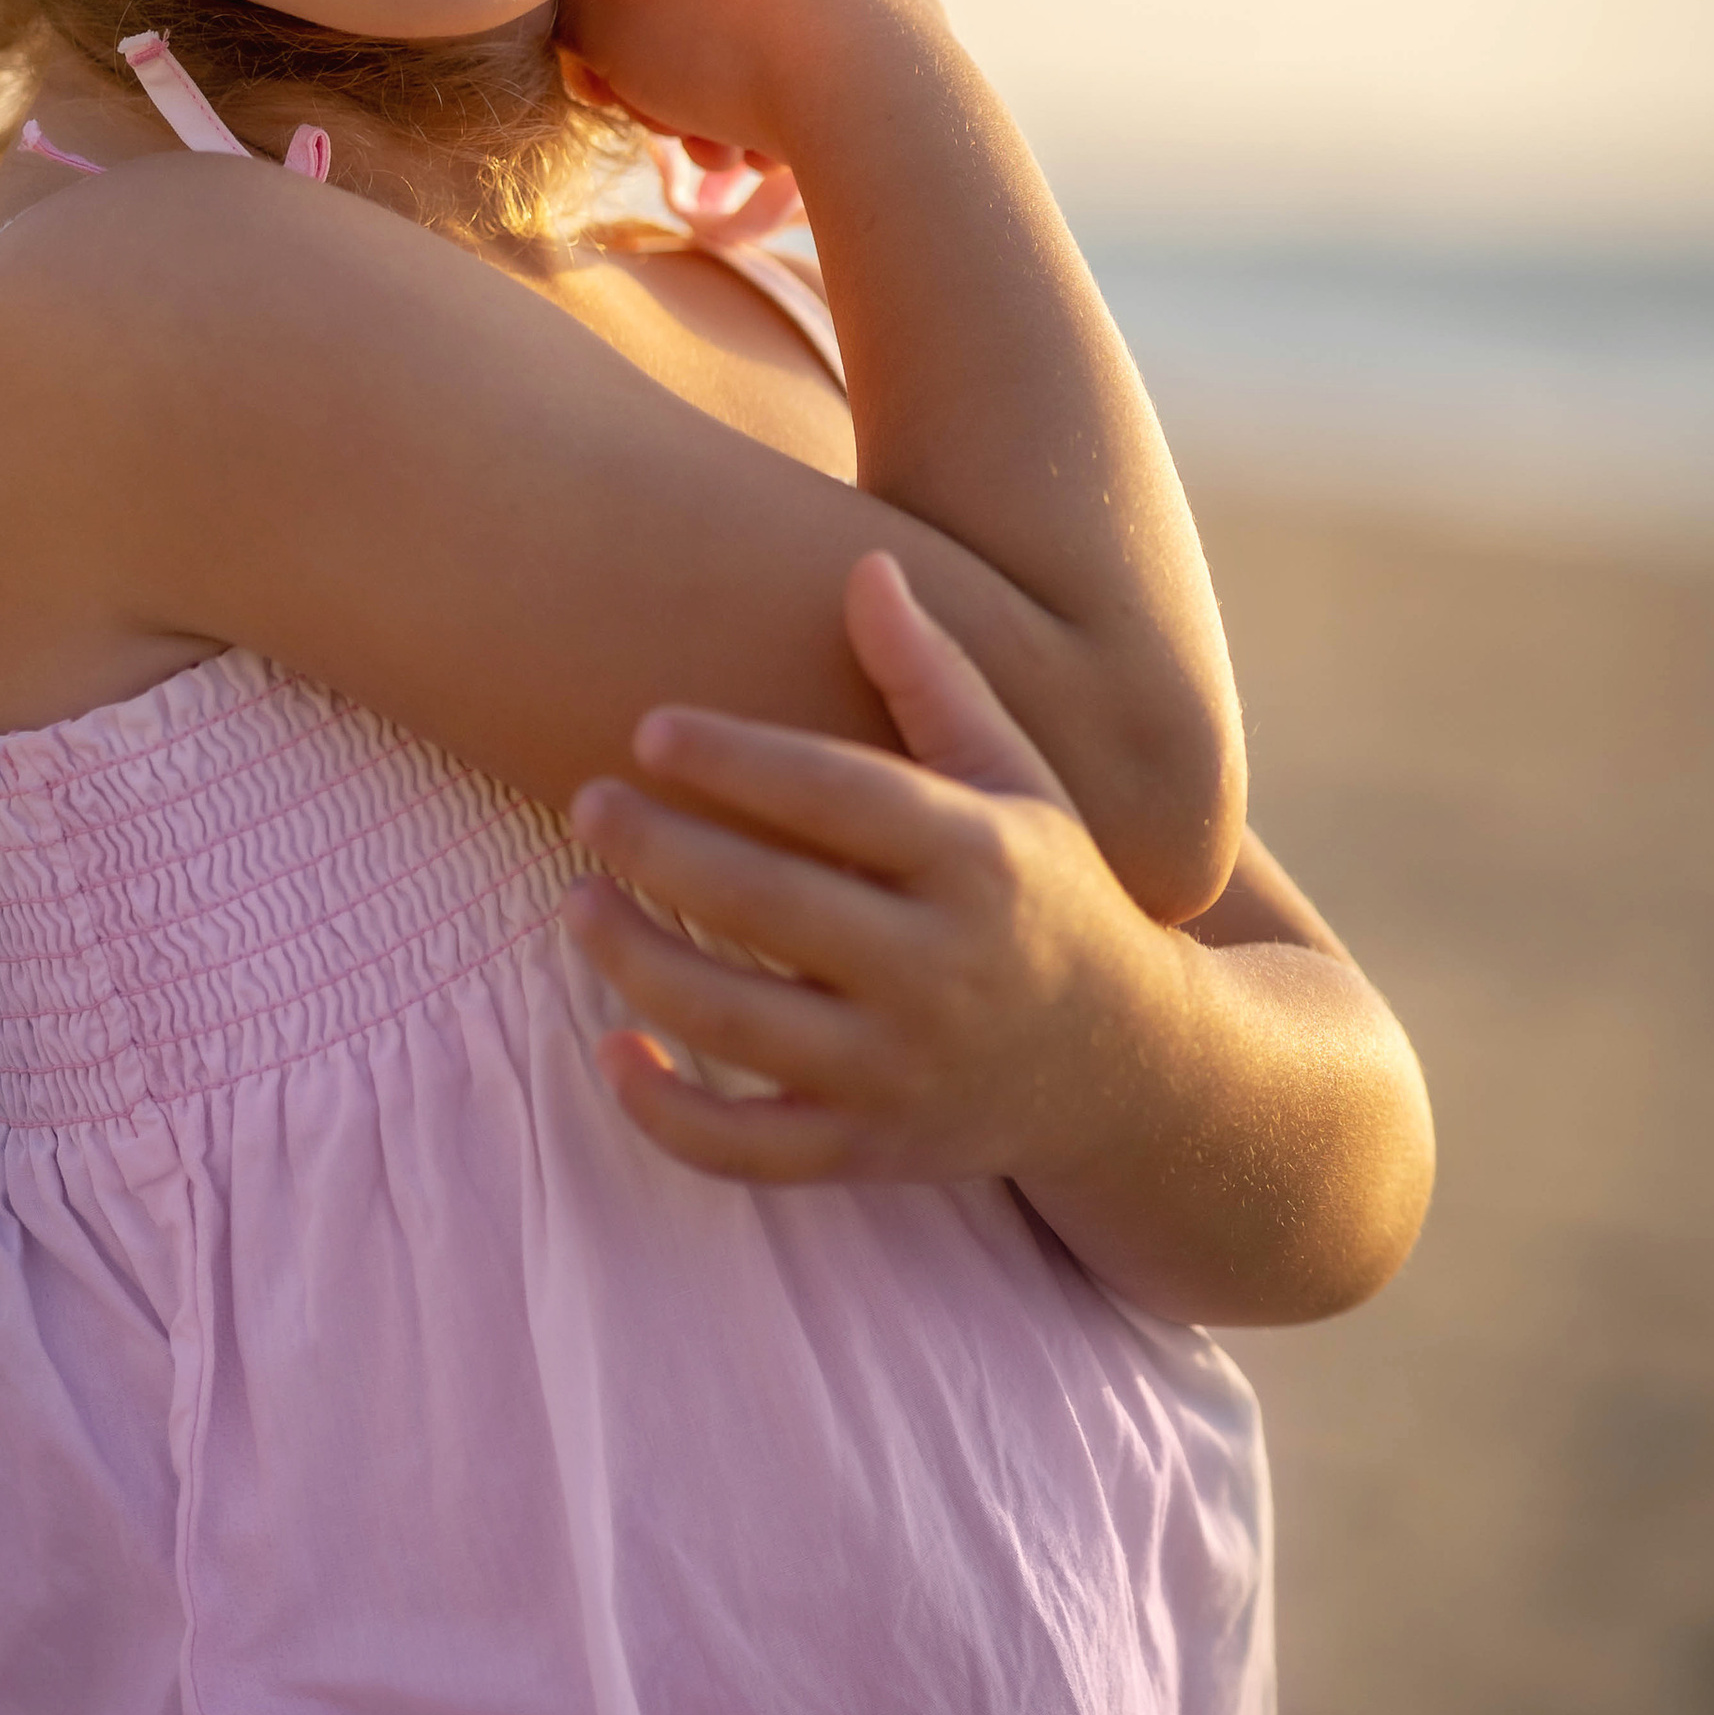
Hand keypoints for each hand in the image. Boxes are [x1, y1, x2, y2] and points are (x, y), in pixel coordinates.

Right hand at [553, 0, 936, 175]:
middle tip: (659, 126)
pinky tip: (772, 145)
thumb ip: (564, 4)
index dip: (584, 23)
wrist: (879, 90)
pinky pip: (791, 50)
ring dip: (706, 103)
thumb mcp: (604, 23)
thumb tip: (581, 11)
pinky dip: (769, 99)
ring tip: (722, 152)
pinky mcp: (876, 1)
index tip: (596, 81)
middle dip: (651, 75)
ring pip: (728, 32)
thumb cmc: (723, 49)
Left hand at [559, 552, 1163, 1187]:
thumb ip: (936, 680)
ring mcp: (906, 1071)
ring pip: (745, 1028)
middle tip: (584, 806)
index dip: (738, 760)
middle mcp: (946, 969)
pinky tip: (610, 1053)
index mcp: (982, 859)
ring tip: (575, 905)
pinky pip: (753, 1149)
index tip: (648, 728)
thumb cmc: (1055, 894)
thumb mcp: (1019, 781)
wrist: (1138, 1074)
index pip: (841, 797)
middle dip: (664, 854)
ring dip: (643, 967)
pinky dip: (671, 1115)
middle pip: (775, 908)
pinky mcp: (875, 1151)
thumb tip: (866, 563)